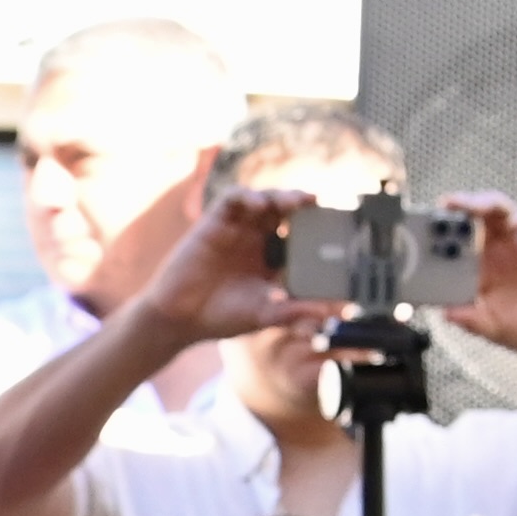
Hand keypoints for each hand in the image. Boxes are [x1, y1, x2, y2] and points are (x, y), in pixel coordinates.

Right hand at [127, 186, 340, 349]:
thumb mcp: (265, 315)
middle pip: (285, 211)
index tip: (337, 225)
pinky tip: (259, 205)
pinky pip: (232, 198)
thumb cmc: (220, 318)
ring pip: (263, 200)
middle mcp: (256, 239)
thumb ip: (295, 311)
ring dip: (281, 195)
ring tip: (296, 201)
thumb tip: (330, 312)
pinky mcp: (213, 223)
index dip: (317, 225)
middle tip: (319, 205)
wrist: (179, 320)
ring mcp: (235, 229)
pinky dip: (247, 196)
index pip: (300, 233)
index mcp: (272, 258)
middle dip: (303, 204)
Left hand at [439, 192, 516, 361]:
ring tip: (474, 206)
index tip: (421, 229)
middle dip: (459, 207)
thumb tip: (446, 313)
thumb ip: (471, 320)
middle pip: (472, 218)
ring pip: (499, 210)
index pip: (450, 244)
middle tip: (446, 204)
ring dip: (485, 202)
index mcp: (473, 270)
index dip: (437, 234)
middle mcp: (492, 252)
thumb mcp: (492, 329)